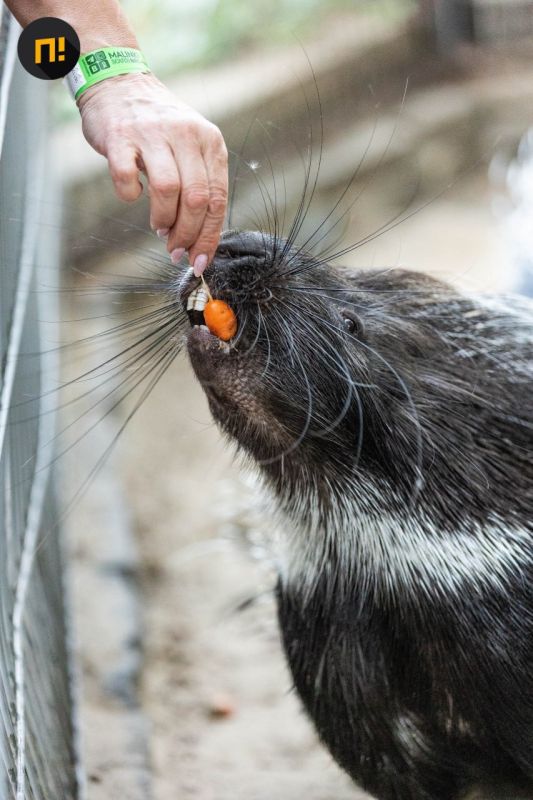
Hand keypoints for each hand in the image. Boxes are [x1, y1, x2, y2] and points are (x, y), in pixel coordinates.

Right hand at [78, 72, 227, 275]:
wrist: (119, 84)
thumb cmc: (158, 129)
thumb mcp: (191, 148)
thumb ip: (199, 187)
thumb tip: (197, 242)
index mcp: (210, 142)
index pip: (218, 199)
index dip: (209, 236)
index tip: (200, 260)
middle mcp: (186, 134)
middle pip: (197, 199)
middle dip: (187, 234)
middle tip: (175, 249)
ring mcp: (152, 133)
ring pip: (168, 190)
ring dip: (163, 219)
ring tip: (158, 226)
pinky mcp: (120, 136)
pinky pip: (127, 177)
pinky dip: (130, 195)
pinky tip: (132, 195)